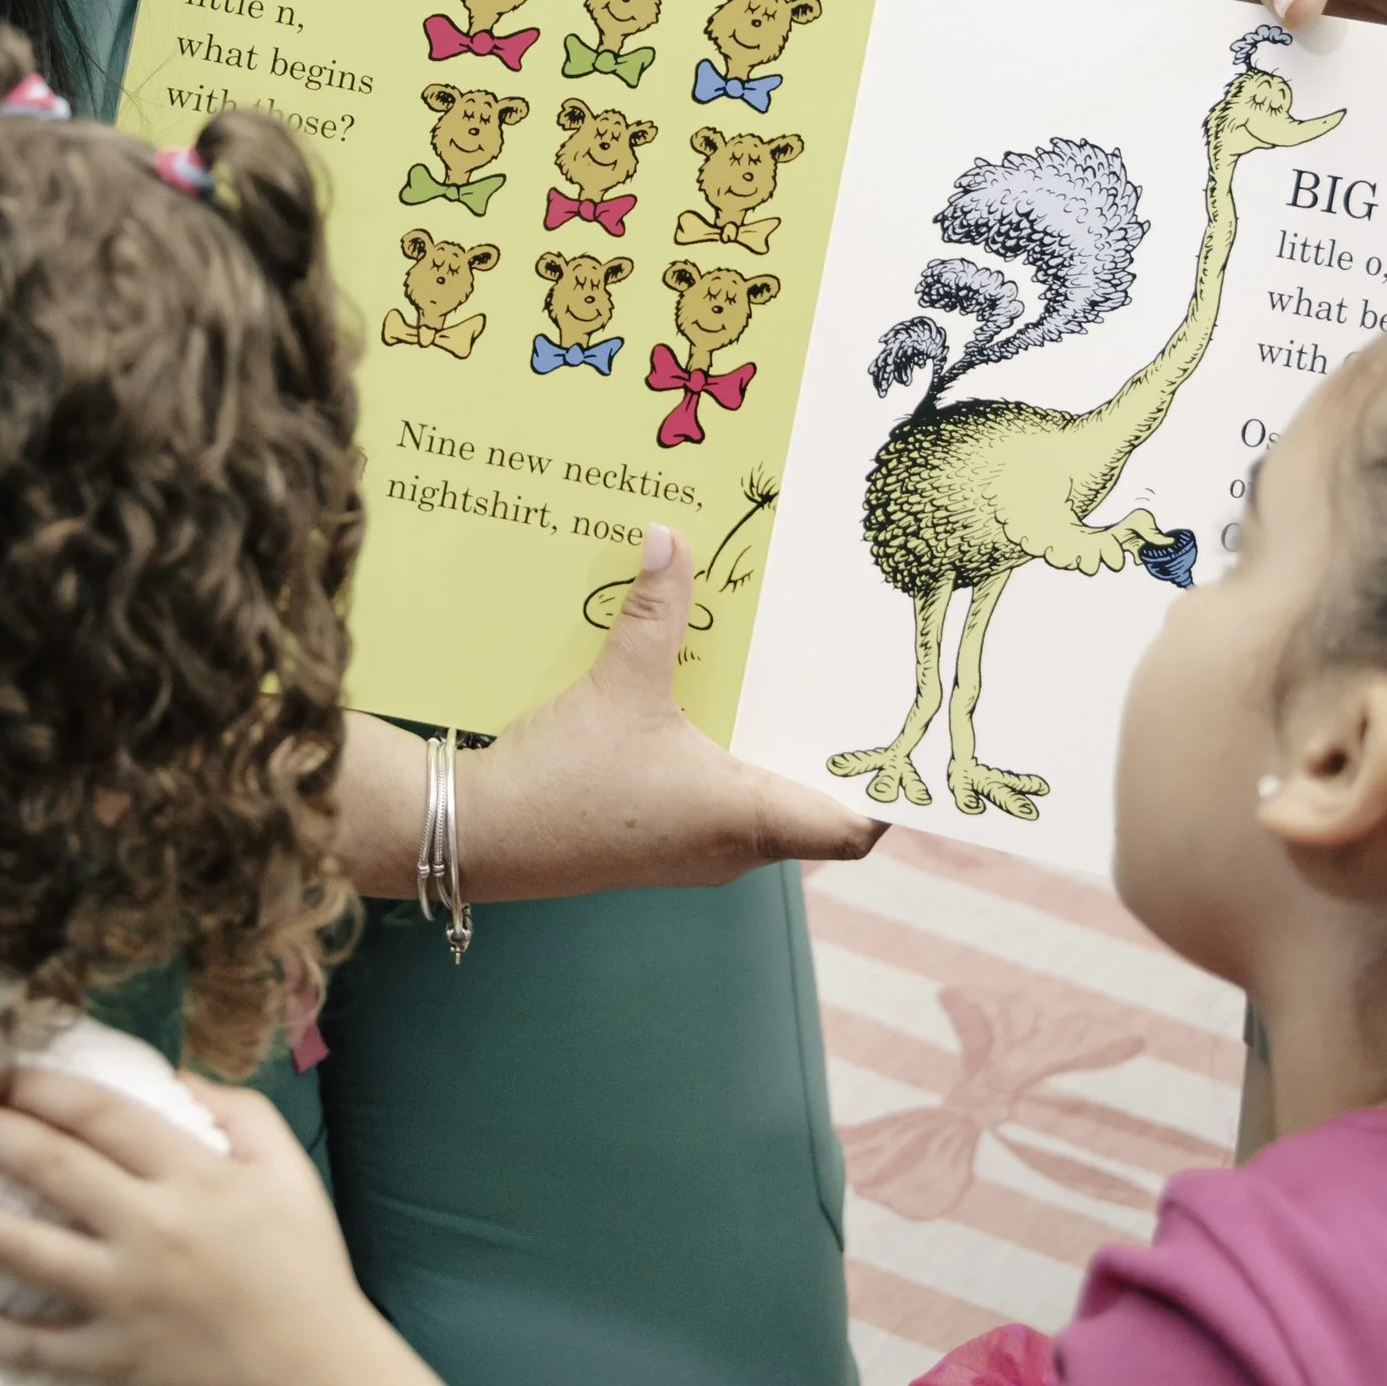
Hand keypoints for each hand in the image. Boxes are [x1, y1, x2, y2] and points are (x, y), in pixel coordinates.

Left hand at [0, 1067, 376, 1385]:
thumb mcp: (289, 1169)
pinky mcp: (114, 1361)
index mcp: (193, 1175)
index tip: (1, 1073)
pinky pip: (36, 1347)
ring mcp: (125, 1299)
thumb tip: (175, 1078)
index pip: (99, 1115)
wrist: (318, 1383)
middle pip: (48, 1167)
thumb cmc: (307, 1269)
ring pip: (24, 1249)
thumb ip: (239, 1109)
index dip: (42, 1087)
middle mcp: (150, 1229)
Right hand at [459, 521, 884, 892]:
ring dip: (771, 740)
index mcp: (747, 818)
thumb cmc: (563, 783)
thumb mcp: (618, 684)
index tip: (908, 737)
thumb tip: (671, 538)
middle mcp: (734, 845)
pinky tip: (709, 697)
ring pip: (764, 796)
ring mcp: (696, 847)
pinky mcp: (661, 838)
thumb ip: (656, 610)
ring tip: (782, 672)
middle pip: (813, 801)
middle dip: (827, 740)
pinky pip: (718, 795)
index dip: (887, 790)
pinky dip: (727, 750)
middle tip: (847, 675)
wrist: (479, 838)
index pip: (851, 827)